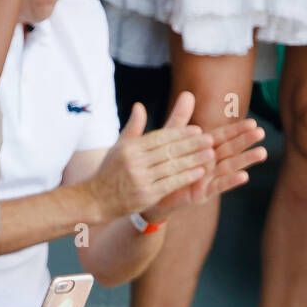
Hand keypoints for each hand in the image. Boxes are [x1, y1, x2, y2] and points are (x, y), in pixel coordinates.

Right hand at [88, 99, 213, 221]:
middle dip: (191, 144)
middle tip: (210, 139)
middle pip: (168, 150)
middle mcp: (135, 162)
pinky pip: (171, 183)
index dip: (180, 133)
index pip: (160, 137)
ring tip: (210, 154)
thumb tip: (140, 106)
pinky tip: (199, 172)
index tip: (197, 130)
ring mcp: (141, 179)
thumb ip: (133, 127)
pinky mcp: (146, 195)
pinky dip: (186, 177)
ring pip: (172, 166)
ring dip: (193, 160)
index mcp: (130, 148)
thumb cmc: (110, 172)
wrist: (95, 200)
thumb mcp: (118, 147)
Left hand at [141, 92, 266, 219]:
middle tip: (261, 132)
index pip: (223, 136)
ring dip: (245, 159)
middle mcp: (208, 162)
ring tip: (262, 152)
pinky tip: (244, 176)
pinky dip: (231, 181)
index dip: (237, 130)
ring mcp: (207, 178)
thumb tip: (187, 94)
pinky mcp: (201, 194)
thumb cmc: (161, 163)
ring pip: (229, 167)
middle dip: (245, 141)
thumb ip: (179, 118)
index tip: (253, 122)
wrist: (148, 191)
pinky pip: (218, 186)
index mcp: (202, 148)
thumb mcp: (168, 138)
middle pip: (230, 149)